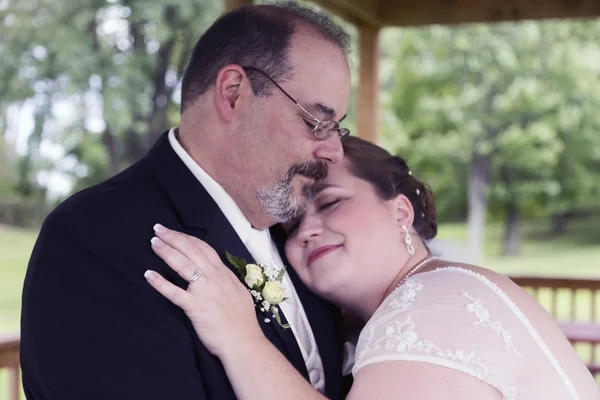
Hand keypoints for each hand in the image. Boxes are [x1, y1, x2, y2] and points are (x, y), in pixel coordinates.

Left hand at [144, 224, 263, 357]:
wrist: (243, 340)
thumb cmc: (241, 320)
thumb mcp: (238, 291)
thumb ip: (225, 280)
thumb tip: (215, 272)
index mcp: (224, 273)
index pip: (204, 248)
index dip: (187, 238)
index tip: (174, 232)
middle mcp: (214, 277)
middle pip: (191, 250)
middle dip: (173, 238)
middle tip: (157, 229)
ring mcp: (204, 291)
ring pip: (183, 265)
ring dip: (166, 252)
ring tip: (153, 243)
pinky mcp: (195, 307)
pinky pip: (174, 293)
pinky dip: (160, 282)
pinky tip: (148, 274)